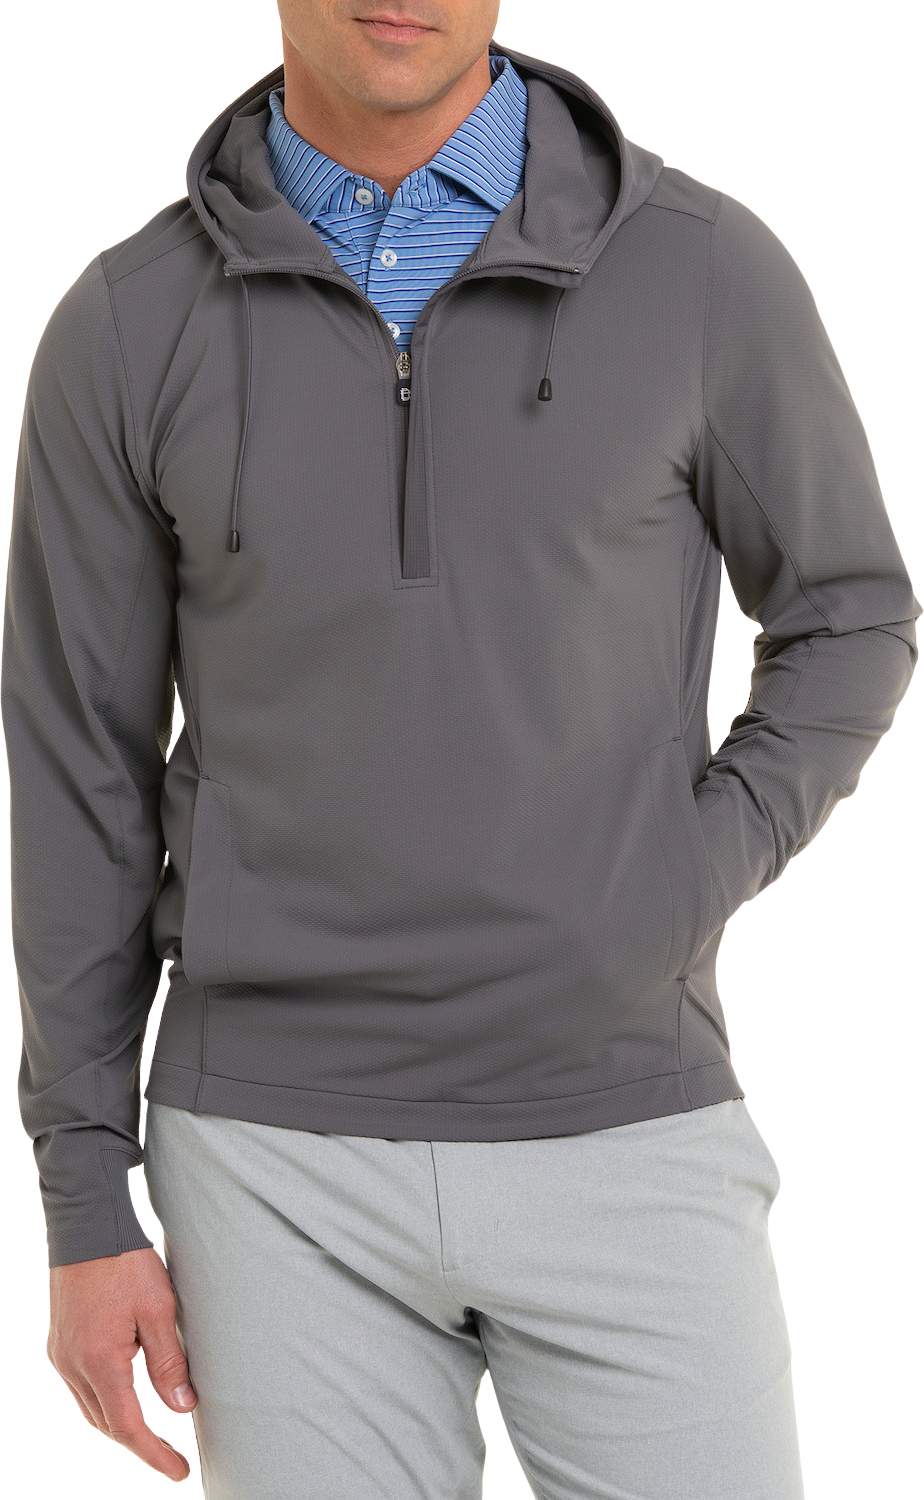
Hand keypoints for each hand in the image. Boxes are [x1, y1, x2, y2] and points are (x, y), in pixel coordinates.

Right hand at [47, 1246, 197, 1483]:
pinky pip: (80, 1388)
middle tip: (169, 1458)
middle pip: (105, 1423)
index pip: (127, 1426)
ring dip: (119, 1424)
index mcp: (99, 1361)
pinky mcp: (59, 1343)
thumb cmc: (125, 1262)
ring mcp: (60, 1355)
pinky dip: (104, 1401)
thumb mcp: (158, 1309)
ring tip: (151, 1435)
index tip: (177, 1472)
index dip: (153, 1454)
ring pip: (90, 1408)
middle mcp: (72, 1366)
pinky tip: (122, 1397)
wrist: (87, 1224)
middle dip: (137, 1444)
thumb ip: (168, 1362)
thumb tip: (181, 1407)